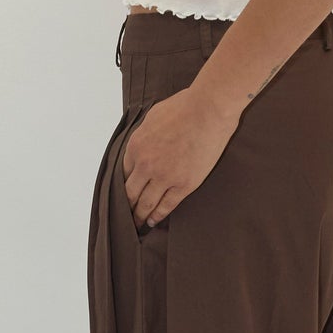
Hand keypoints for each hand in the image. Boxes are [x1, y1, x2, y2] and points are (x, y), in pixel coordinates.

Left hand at [123, 86, 239, 230]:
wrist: (208, 110)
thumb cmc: (184, 107)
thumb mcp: (152, 117)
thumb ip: (144, 135)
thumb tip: (142, 144)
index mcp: (136, 146)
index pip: (123, 173)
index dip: (124, 185)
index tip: (124, 193)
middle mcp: (146, 164)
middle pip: (130, 193)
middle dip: (126, 206)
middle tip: (124, 216)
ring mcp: (164, 176)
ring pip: (145, 204)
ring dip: (139, 216)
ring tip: (137, 224)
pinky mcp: (184, 184)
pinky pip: (167, 206)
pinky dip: (158, 216)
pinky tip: (153, 221)